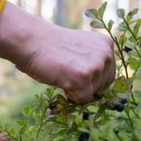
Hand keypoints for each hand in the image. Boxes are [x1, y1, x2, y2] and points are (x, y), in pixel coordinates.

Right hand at [0, 2, 115, 102]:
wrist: (32, 41)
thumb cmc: (51, 47)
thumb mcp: (81, 50)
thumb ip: (94, 62)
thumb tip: (101, 91)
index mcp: (106, 44)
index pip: (108, 74)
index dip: (91, 79)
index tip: (75, 69)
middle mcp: (106, 54)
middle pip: (104, 86)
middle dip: (87, 86)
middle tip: (67, 72)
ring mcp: (96, 66)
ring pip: (93, 94)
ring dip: (77, 89)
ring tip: (62, 72)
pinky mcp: (83, 78)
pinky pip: (82, 100)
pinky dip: (70, 96)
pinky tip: (60, 79)